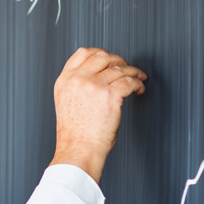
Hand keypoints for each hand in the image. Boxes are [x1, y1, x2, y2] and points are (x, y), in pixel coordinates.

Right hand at [49, 47, 146, 182]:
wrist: (78, 150)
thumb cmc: (74, 134)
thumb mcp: (67, 102)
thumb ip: (77, 86)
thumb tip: (98, 75)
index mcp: (65, 80)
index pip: (83, 53)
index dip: (100, 52)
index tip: (110, 58)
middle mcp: (78, 79)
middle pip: (103, 56)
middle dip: (119, 60)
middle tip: (126, 68)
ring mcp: (94, 86)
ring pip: (119, 69)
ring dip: (132, 72)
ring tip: (138, 78)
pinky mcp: (110, 95)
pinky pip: (129, 81)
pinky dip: (138, 84)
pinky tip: (138, 89)